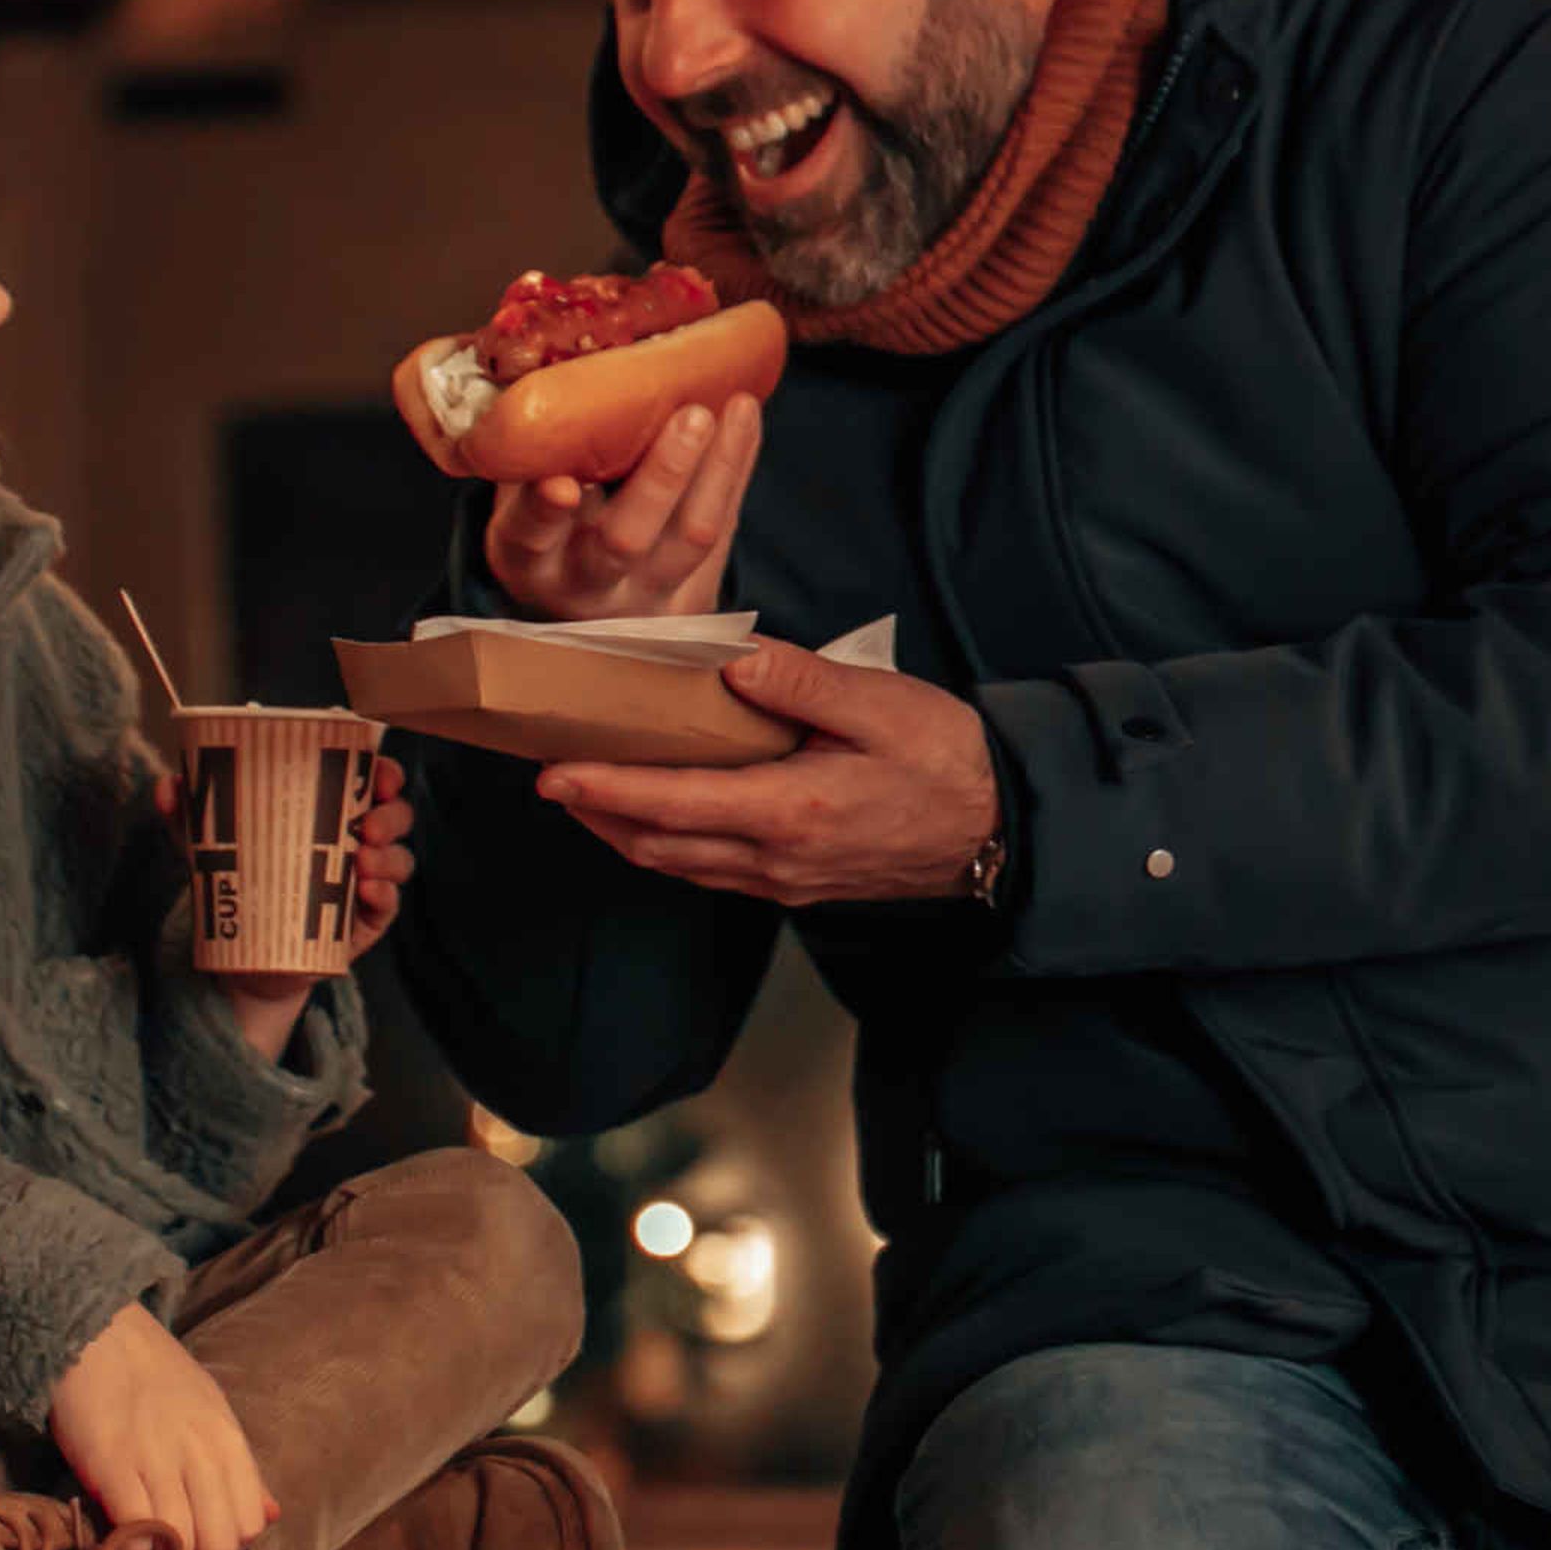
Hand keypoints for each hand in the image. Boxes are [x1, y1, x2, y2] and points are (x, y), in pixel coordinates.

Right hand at [49, 1304, 275, 1549]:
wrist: (97, 1333)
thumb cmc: (154, 1375)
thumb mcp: (211, 1412)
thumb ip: (240, 1468)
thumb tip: (271, 1516)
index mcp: (228, 1442)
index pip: (250, 1524)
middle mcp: (200, 1453)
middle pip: (220, 1545)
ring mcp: (156, 1459)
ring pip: (181, 1547)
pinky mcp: (111, 1465)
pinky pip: (136, 1531)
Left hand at [156, 759, 413, 1051]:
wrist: (245, 961)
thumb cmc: (241, 888)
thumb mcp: (213, 850)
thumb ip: (189, 818)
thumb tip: (167, 785)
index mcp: (330, 813)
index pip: (372, 783)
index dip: (384, 773)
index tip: (378, 773)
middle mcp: (357, 844)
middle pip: (396, 817)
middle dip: (392, 813)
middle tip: (368, 824)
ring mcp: (366, 884)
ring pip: (399, 860)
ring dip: (390, 856)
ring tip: (363, 859)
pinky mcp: (366, 924)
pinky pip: (389, 905)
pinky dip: (384, 894)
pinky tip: (366, 890)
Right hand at [483, 393, 762, 620]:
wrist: (586, 604)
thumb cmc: (544, 529)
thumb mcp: (516, 501)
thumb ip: (529, 451)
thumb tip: (549, 360)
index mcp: (528, 560)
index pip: (530, 537)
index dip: (543, 512)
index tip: (561, 483)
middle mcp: (586, 584)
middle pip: (625, 542)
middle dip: (662, 478)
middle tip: (692, 416)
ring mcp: (646, 593)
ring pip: (692, 538)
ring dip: (720, 467)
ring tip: (738, 406)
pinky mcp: (695, 591)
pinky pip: (725, 526)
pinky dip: (737, 468)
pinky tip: (746, 419)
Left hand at [536, 638, 997, 905]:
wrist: (999, 830)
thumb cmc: (945, 760)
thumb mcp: (880, 704)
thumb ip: (801, 683)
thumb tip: (733, 664)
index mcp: (789, 810)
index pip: (672, 803)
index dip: (604, 790)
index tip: (552, 773)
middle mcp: (775, 859)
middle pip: (659, 845)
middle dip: (597, 814)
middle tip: (551, 777)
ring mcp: (784, 880)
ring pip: (681, 865)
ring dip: (627, 833)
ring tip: (589, 797)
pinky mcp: (797, 884)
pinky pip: (712, 872)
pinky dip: (670, 845)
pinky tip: (660, 816)